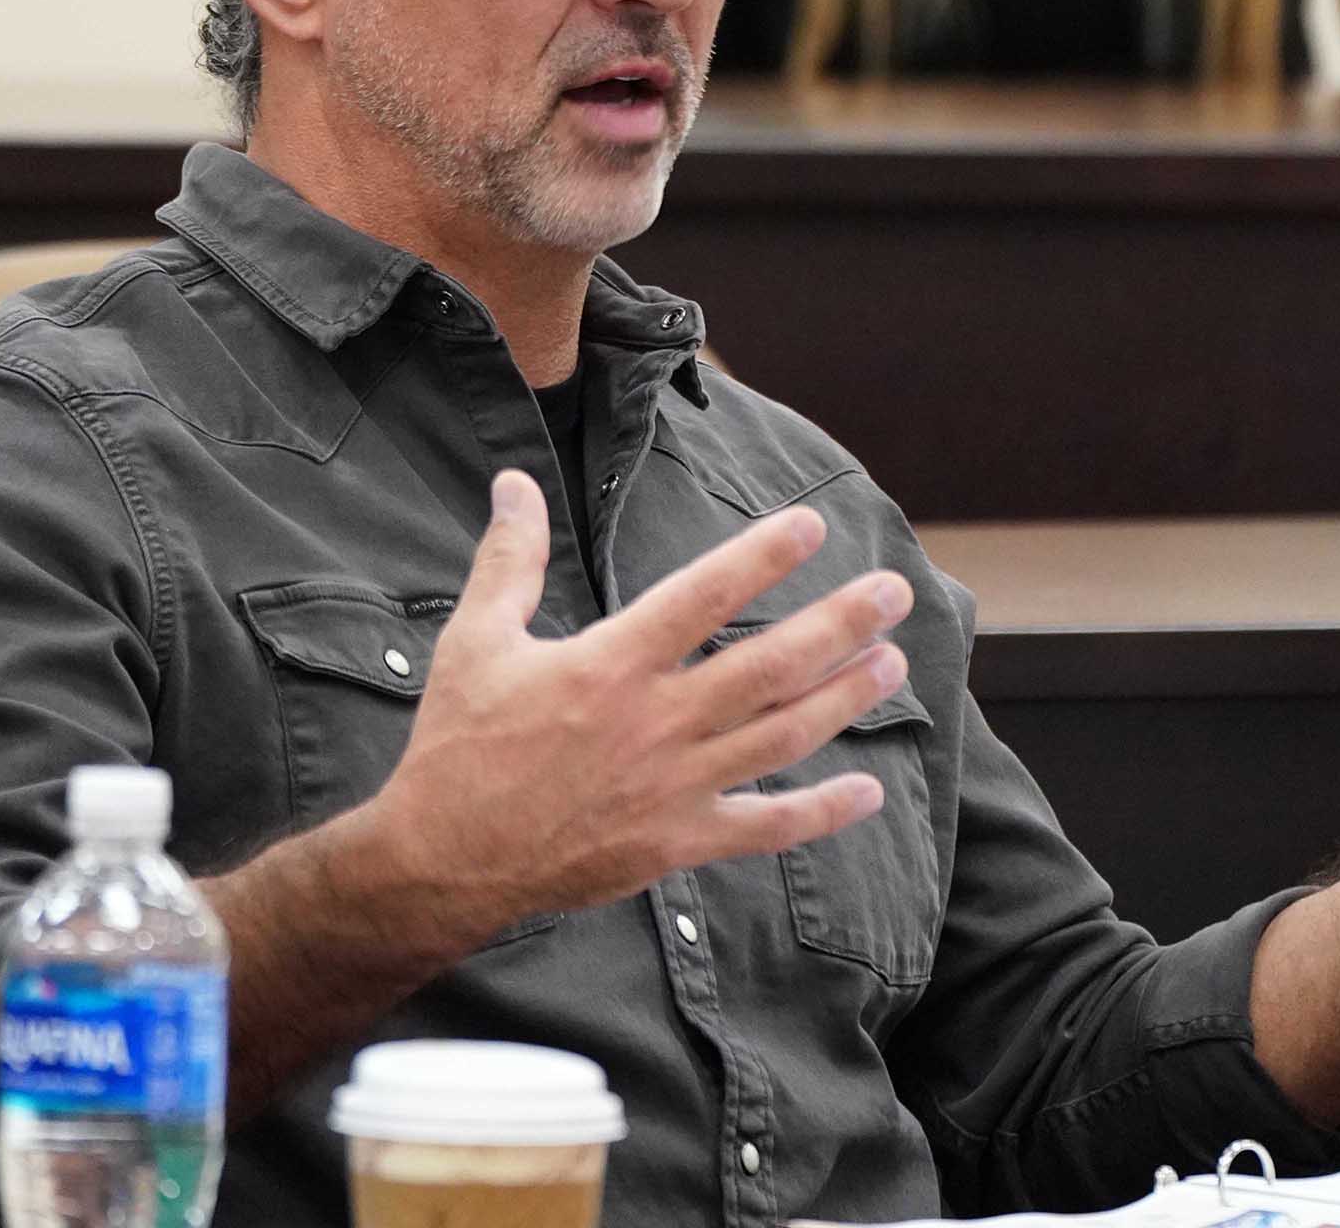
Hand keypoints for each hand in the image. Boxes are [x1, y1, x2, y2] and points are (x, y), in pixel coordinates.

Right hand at [349, 469, 911, 950]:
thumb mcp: (474, 639)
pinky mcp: (677, 842)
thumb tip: (514, 481)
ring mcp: (674, 786)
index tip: (812, 525)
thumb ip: (509, 559)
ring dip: (844, 698)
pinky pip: (764, 828)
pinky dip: (821, 813)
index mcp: (610, 666)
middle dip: (840, 623)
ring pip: (782, 736)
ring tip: (892, 663)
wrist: (446, 858)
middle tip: (893, 591)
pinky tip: (867, 791)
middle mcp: (656, 722)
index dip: (762, 556)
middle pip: (769, 665)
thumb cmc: (458, 744)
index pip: (704, 597)